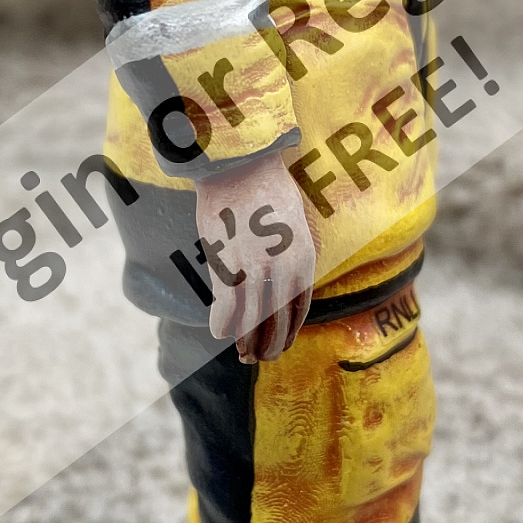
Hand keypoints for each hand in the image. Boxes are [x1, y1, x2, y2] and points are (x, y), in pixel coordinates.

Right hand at [193, 153, 315, 363]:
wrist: (241, 164)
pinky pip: (225, 307)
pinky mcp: (227, 266)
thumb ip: (291, 255)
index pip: (299, 309)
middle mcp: (283, 269)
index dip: (289, 331)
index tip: (282, 343)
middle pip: (277, 321)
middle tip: (261, 358)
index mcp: (304, 259)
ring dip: (245, 342)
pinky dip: (221, 324)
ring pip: (251, 321)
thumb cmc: (267, 188)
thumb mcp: (294, 223)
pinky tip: (219, 333)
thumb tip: (282, 282)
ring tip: (242, 355)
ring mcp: (254, 270)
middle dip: (269, 344)